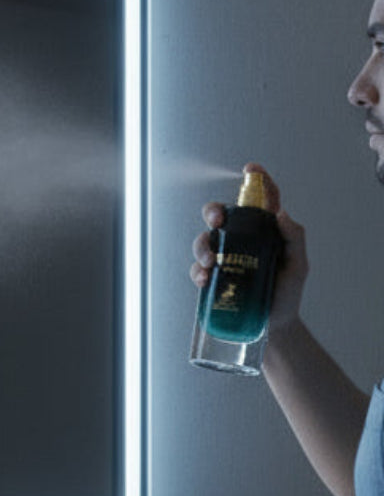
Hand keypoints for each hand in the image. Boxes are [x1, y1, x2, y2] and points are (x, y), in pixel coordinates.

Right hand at [189, 162, 308, 333]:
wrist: (272, 326)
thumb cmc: (287, 293)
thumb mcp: (298, 264)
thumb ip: (295, 238)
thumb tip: (281, 214)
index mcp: (265, 231)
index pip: (261, 199)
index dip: (256, 180)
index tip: (249, 169)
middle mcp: (241, 241)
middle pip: (222, 215)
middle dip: (213, 211)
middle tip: (216, 221)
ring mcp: (225, 259)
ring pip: (204, 240)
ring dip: (202, 246)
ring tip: (211, 262)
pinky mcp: (212, 278)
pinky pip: (197, 268)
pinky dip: (197, 271)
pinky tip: (205, 279)